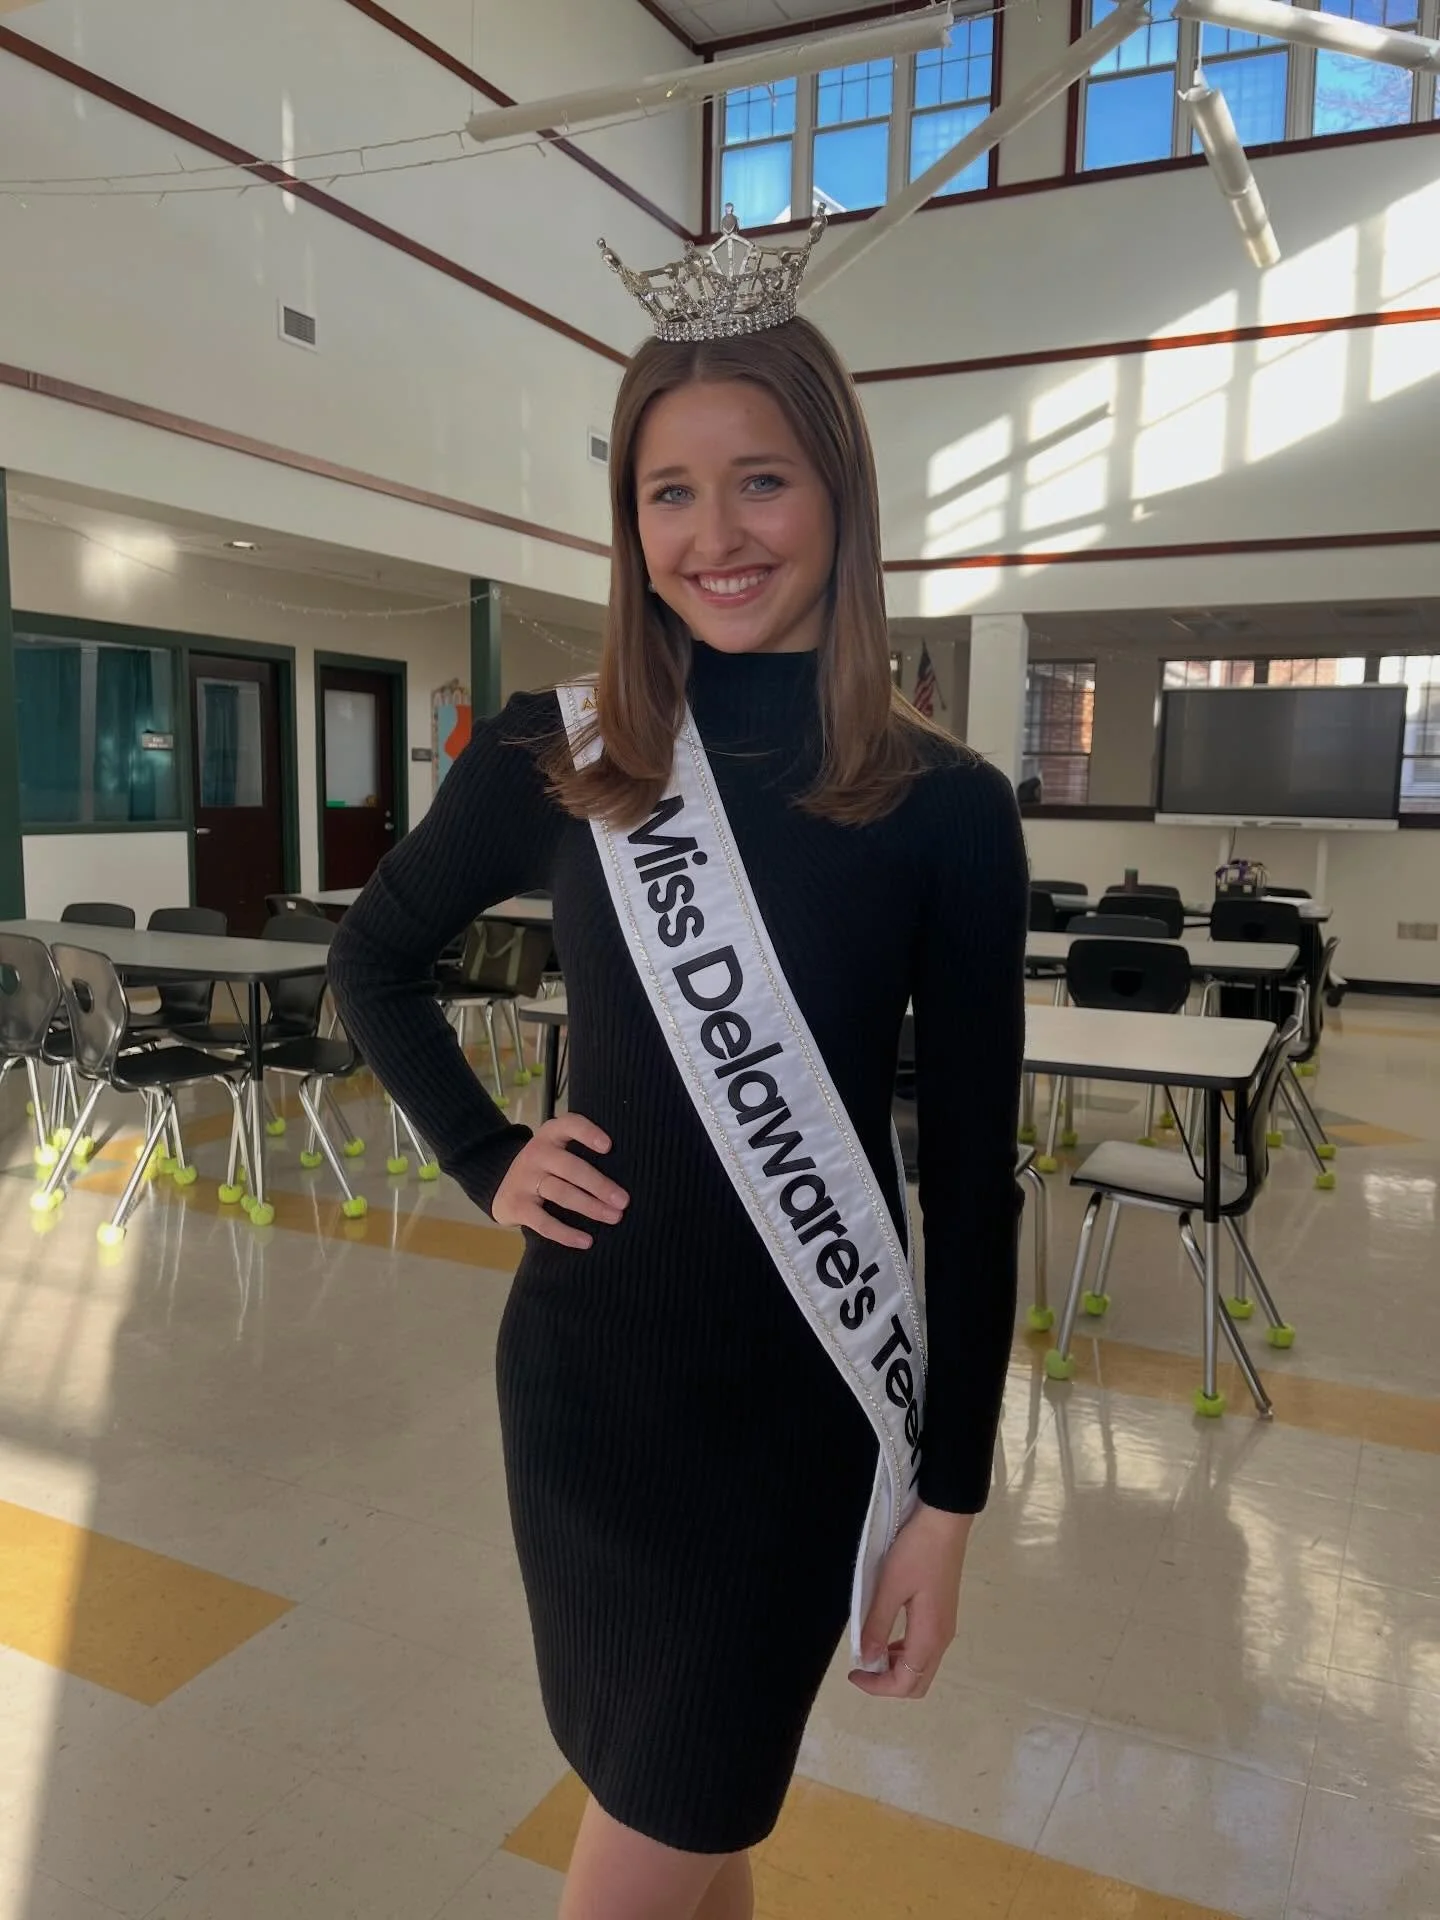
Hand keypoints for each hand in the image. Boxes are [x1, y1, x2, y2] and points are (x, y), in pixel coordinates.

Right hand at [491, 1114, 628, 1249]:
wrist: (503, 1188)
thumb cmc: (547, 1168)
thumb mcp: (558, 1149)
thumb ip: (583, 1152)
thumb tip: (629, 1172)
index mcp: (551, 1134)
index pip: (569, 1125)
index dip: (588, 1134)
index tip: (609, 1147)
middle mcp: (536, 1152)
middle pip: (570, 1167)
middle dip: (599, 1185)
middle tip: (623, 1201)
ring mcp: (524, 1179)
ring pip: (561, 1193)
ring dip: (590, 1206)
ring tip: (614, 1217)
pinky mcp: (516, 1205)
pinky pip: (544, 1222)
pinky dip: (566, 1233)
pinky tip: (586, 1241)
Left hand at [847, 1503, 973, 1699]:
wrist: (945, 1521)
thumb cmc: (916, 1551)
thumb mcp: (890, 1586)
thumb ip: (878, 1626)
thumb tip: (867, 1661)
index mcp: (929, 1636)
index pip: (906, 1683)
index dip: (878, 1687)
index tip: (853, 1672)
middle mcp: (942, 1639)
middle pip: (918, 1682)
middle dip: (888, 1683)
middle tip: (861, 1667)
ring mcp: (945, 1627)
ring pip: (922, 1666)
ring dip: (896, 1668)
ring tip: (870, 1650)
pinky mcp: (943, 1614)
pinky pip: (924, 1649)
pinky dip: (904, 1652)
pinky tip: (888, 1636)